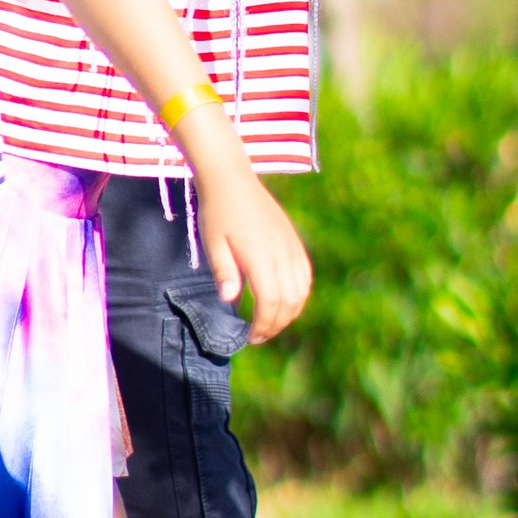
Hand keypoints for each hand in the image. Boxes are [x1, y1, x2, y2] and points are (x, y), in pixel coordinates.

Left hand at [192, 160, 311, 343]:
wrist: (232, 179)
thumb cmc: (217, 212)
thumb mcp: (213, 242)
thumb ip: (223, 271)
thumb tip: (229, 301)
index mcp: (260, 253)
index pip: (270, 301)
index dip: (263, 325)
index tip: (250, 337)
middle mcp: (281, 251)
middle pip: (289, 301)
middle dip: (275, 325)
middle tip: (258, 336)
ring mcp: (291, 245)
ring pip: (301, 291)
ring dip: (289, 313)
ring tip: (270, 323)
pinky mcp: (294, 240)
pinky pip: (305, 275)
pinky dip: (299, 295)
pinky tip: (284, 302)